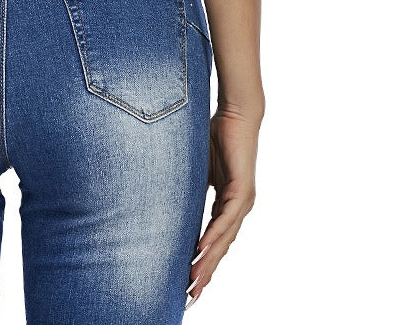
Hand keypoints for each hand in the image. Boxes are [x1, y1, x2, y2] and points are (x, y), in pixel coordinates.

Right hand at [185, 106, 260, 308]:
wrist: (237, 114)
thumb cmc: (217, 136)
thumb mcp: (197, 169)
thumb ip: (188, 188)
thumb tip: (165, 198)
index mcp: (227, 205)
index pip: (214, 241)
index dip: (202, 263)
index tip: (188, 283)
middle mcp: (237, 208)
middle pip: (220, 248)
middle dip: (205, 273)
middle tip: (190, 296)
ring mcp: (242, 201)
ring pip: (224, 239)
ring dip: (208, 261)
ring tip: (193, 280)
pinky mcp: (243, 190)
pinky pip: (227, 219)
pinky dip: (214, 235)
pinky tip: (201, 249)